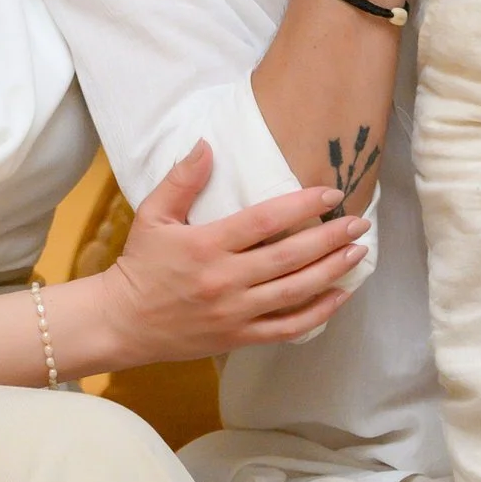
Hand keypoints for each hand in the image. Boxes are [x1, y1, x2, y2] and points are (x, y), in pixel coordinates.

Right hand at [98, 142, 368, 366]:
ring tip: (357, 253)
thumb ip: (181, 180)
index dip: (301, 206)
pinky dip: (317, 314)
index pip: (264, 221)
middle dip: (330, 238)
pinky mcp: (239, 337)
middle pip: (289, 257)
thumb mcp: (152, 215)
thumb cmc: (140, 264)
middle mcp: (226, 280)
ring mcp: (235, 313)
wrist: (122, 322)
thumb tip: (206, 144)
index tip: (330, 193)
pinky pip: (286, 328)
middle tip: (358, 223)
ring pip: (295, 293)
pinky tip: (339, 296)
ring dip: (331, 272)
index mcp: (206, 245)